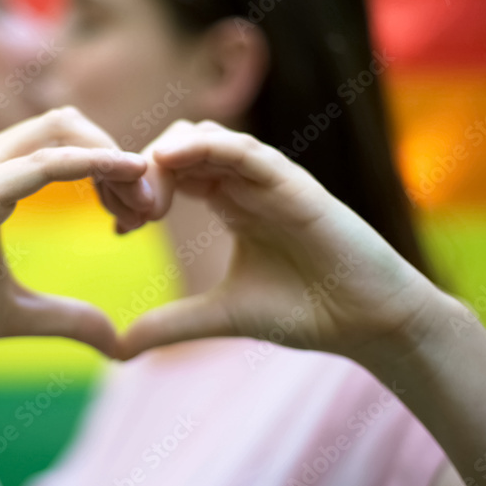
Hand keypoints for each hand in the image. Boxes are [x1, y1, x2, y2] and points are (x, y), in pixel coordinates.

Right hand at [0, 107, 154, 372]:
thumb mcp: (18, 315)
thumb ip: (66, 318)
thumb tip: (116, 340)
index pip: (65, 143)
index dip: (110, 169)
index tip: (136, 218)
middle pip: (70, 124)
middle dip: (120, 159)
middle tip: (150, 211)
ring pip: (64, 129)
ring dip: (115, 160)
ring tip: (145, 207)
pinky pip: (47, 161)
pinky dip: (95, 163)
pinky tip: (128, 179)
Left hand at [117, 120, 449, 364]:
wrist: (368, 323)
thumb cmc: (304, 311)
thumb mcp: (221, 315)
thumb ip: (171, 323)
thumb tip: (117, 348)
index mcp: (228, 203)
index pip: (170, 173)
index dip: (138, 190)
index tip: (119, 227)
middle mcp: (245, 184)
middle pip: (178, 147)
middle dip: (142, 171)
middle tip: (126, 212)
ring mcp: (268, 179)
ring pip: (205, 137)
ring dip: (165, 156)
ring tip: (142, 193)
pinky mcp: (293, 183)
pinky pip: (244, 149)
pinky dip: (206, 146)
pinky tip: (171, 159)